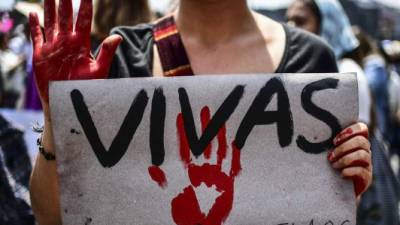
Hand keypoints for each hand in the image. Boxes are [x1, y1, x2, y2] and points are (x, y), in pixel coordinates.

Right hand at [29, 0, 121, 103]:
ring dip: (49, 8)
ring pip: (51, 22)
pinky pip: (37, 36)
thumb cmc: (85, 89)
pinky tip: (34, 14)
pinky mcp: (41, 55)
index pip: (83, 19)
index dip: (84, 6)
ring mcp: (54, 47)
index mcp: (80, 44)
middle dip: (65, 2)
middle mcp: (67, 42)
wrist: (67, 103)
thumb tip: (118, 36)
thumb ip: (106, 53)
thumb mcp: (99, 70)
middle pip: (65, 17)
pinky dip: (35, 25)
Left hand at [148, 106, 241, 224]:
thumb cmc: (185, 211)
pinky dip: (235, 155)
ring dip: (219, 135)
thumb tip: (150, 167)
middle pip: (203, 142)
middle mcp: (202, 168)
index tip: (181, 115)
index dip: (183, 131)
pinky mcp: (227, 181)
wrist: (201, 224)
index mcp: (189, 169)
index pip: (185, 146)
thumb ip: (163, 179)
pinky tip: (237, 142)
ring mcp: (216, 173)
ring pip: (218, 149)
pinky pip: (233, 165)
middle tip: (203, 109)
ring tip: (219, 119)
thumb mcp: (171, 193)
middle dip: (203, 127)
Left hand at [328, 123, 371, 197]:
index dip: (351, 130)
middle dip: (344, 147)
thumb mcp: (329, 152)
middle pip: (362, 142)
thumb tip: (314, 133)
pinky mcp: (366, 178)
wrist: (335, 189)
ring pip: (363, 155)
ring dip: (345, 159)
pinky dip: (350, 171)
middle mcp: (364, 151)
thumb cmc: (328, 166)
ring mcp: (367, 164)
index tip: (334, 140)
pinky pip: (362, 171)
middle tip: (330, 156)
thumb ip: (328, 143)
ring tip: (333, 164)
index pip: (362, 128)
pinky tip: (341, 174)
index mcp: (356, 142)